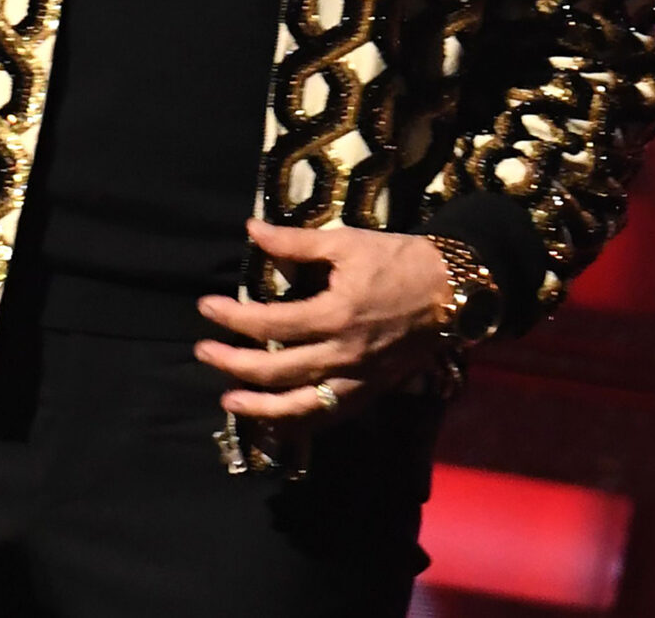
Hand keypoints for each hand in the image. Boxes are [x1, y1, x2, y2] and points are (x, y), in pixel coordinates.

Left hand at [196, 219, 450, 421]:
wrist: (452, 290)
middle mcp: (343, 355)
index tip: (206, 308)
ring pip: (302, 409)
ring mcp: (358, 380)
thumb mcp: (346, 242)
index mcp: (335, 315)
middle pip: (276, 371)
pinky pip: (329, 416)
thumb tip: (251, 230)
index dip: (232, 318)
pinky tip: (276, 420)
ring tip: (230, 401)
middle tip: (203, 352)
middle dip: (233, 364)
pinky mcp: (370, 392)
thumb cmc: (398, 260)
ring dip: (260, 409)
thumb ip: (295, 242)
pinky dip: (299, 424)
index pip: (270, 323)